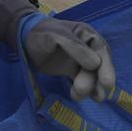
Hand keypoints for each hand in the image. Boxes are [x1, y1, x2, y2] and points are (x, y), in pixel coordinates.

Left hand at [0, 0, 116, 100]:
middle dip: (98, 81)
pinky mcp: (73, 71)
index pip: (101, 51)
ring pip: (92, 76)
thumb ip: (75, 47)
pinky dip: (83, 91)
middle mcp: (88, 48)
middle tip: (98, 96)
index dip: (106, 67)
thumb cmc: (41, 33)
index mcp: (87, 35)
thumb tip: (95, 64)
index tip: (107, 83)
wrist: (24, 40)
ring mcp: (81, 61)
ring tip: (77, 95)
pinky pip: (82, 81)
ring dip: (90, 88)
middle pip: (100, 66)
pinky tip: (78, 97)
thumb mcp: (56, 35)